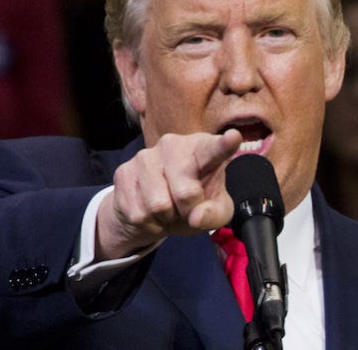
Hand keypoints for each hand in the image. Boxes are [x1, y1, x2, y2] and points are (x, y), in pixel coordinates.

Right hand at [95, 129, 242, 259]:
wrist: (153, 210)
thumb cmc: (193, 203)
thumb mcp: (215, 212)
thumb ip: (214, 214)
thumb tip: (196, 217)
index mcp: (203, 149)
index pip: (215, 148)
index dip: (225, 144)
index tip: (234, 137)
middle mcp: (173, 144)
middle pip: (186, 192)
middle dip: (187, 210)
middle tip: (186, 207)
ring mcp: (145, 155)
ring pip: (158, 205)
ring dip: (164, 217)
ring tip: (166, 208)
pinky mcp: (123, 171)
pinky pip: (138, 212)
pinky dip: (147, 222)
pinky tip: (148, 210)